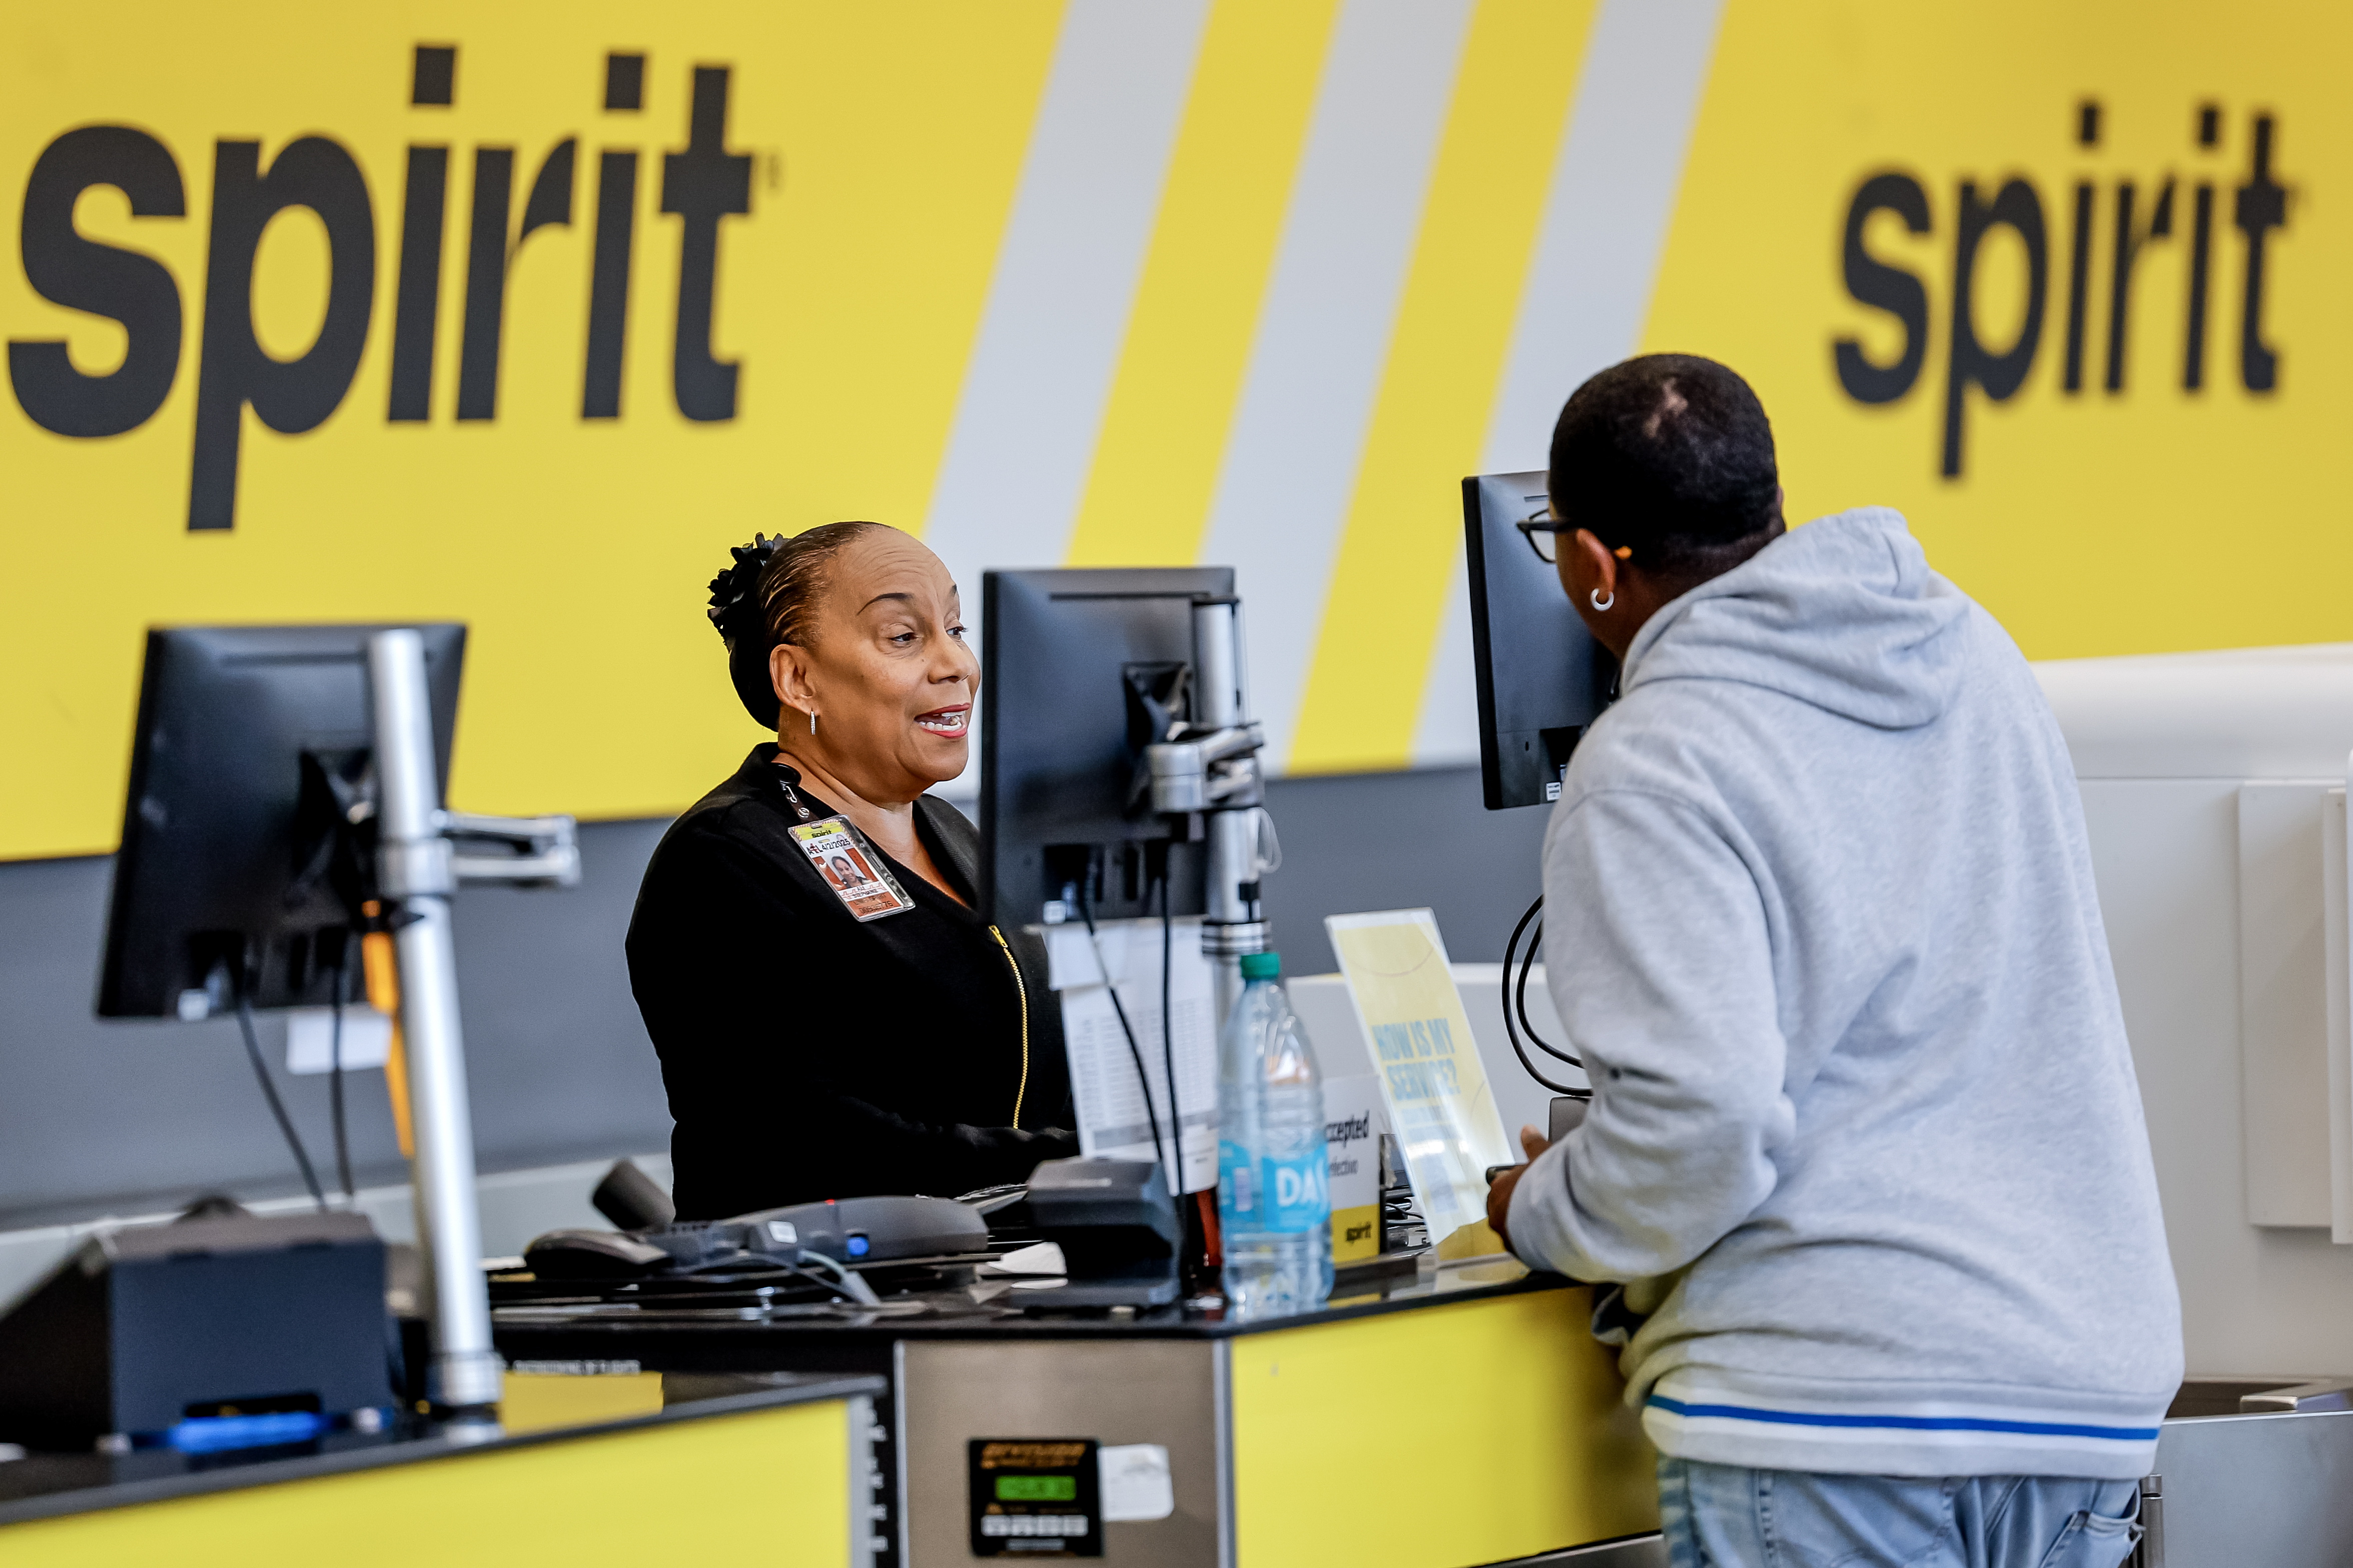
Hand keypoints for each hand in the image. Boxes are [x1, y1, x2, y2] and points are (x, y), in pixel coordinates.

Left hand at [1485, 1125, 1551, 1253]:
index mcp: (1499, 1190)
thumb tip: (1527, 1130)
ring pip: (1515, 1231)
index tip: (1530, 1187)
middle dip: (1520, 1209)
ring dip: (1527, 1228)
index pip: (1501, 1188)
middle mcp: (1498, 1215)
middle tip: (1541, 1206)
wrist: (1559, 1216)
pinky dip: (1537, 1245)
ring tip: (1548, 1224)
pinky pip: (1527, 1249)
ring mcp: (1508, 1236)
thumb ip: (1533, 1144)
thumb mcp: (1542, 1157)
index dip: (1518, 1187)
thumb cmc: (1548, 1185)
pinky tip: (1550, 1240)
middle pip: (1507, 1211)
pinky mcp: (1522, 1254)